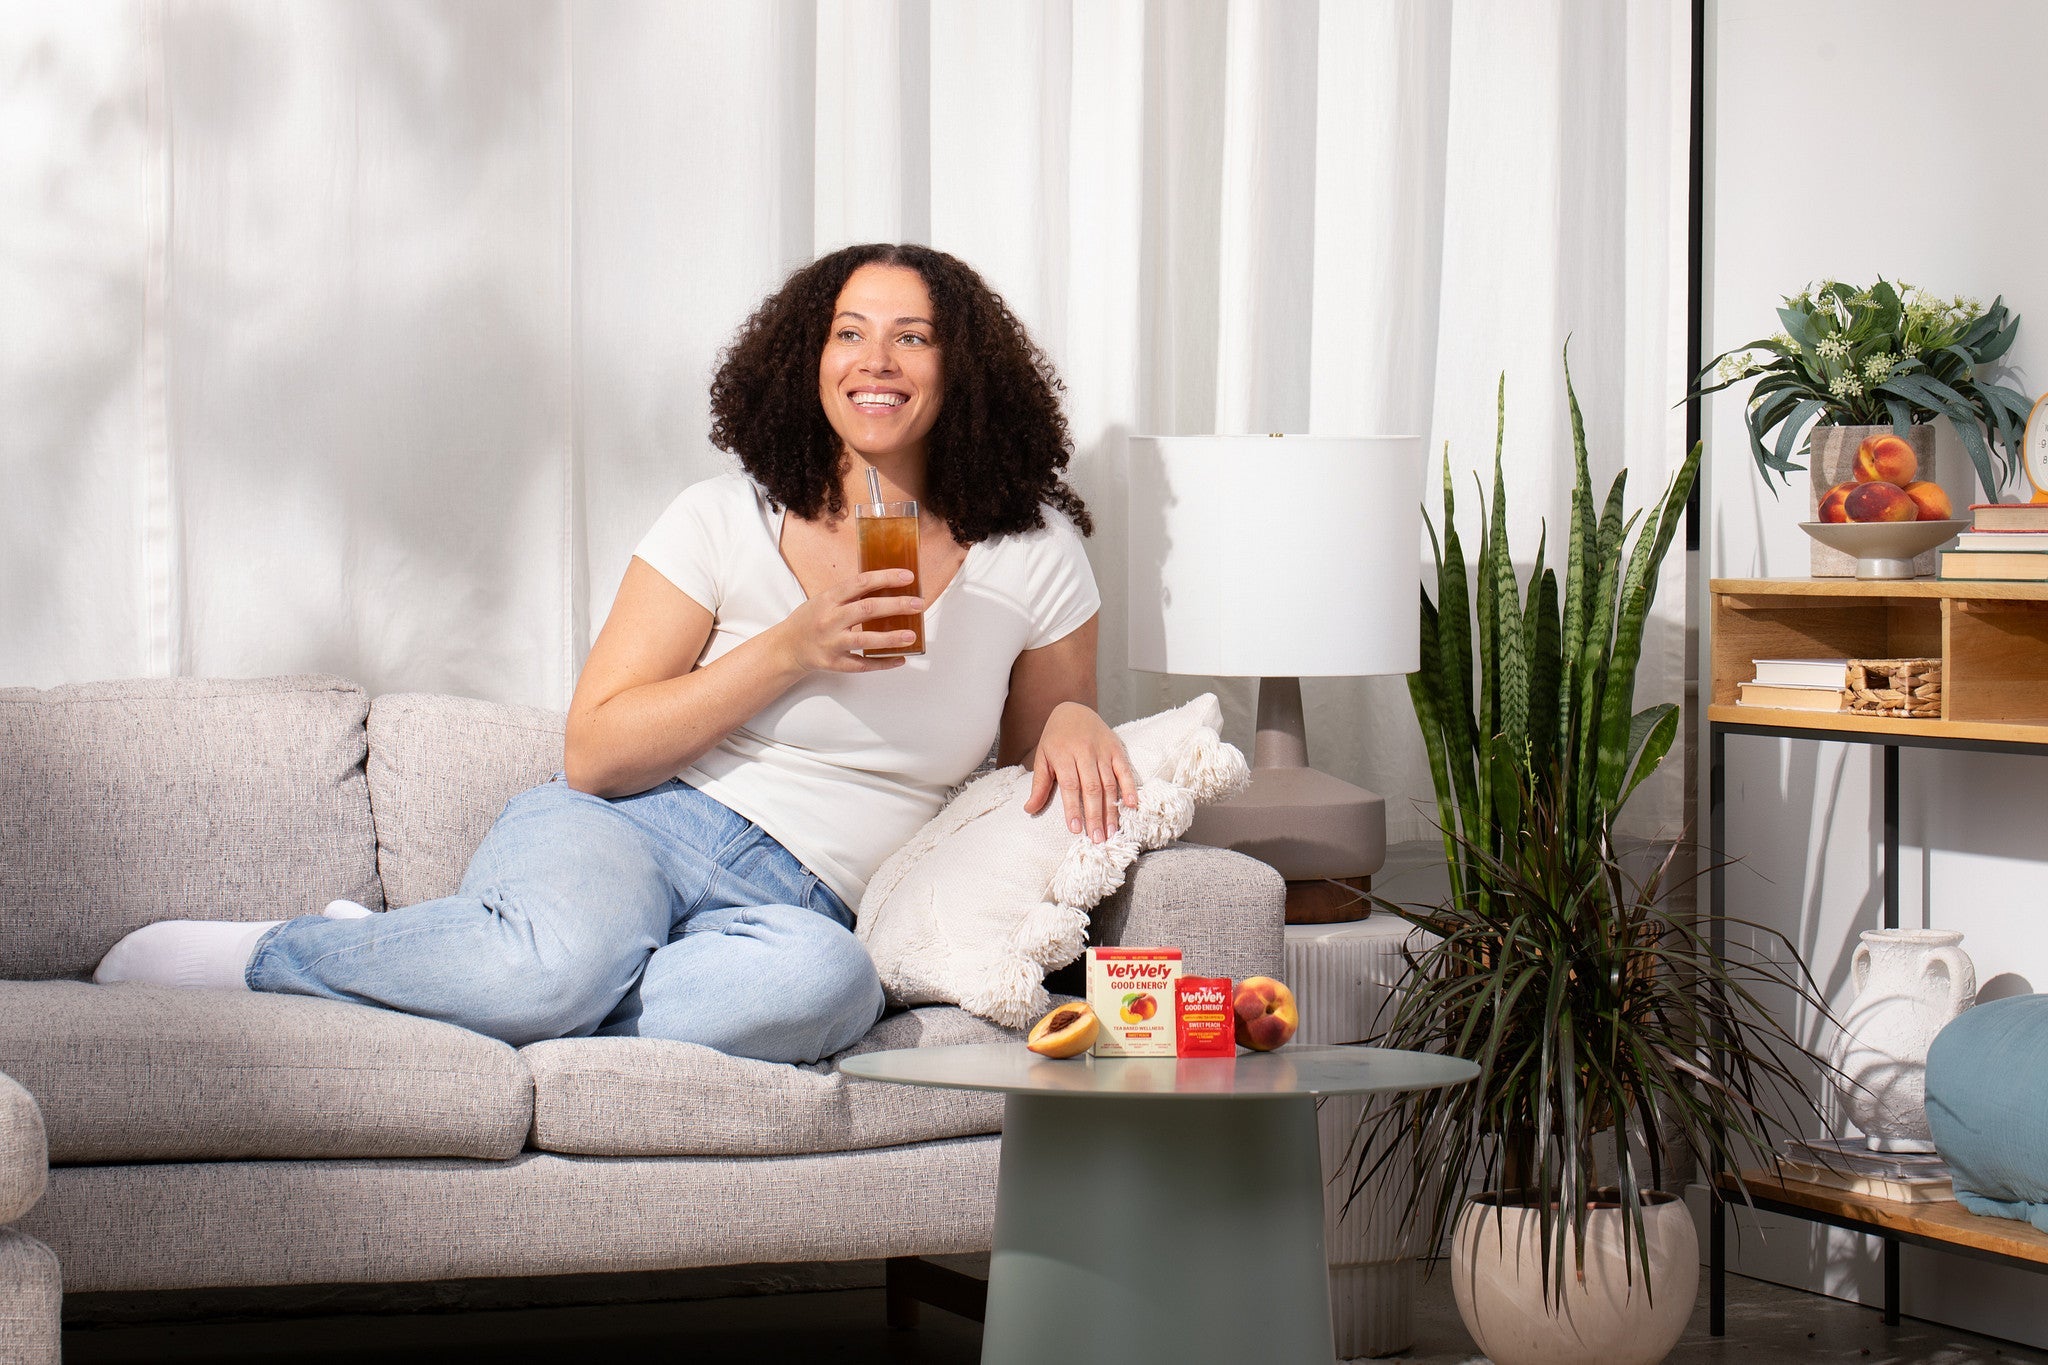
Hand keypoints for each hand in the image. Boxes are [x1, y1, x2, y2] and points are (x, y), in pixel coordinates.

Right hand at [772, 568, 923, 673]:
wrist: (787, 647)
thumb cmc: (811, 619)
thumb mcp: (825, 600)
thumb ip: (850, 595)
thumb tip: (887, 586)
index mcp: (828, 599)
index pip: (860, 583)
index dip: (886, 578)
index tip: (907, 577)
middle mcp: (829, 620)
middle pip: (867, 610)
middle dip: (896, 606)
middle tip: (918, 604)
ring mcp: (831, 643)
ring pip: (865, 640)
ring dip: (891, 638)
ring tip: (912, 635)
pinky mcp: (834, 663)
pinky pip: (862, 665)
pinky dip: (882, 663)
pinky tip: (900, 659)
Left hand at [1023, 702, 1138, 842]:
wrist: (1074, 710)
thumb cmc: (1056, 739)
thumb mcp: (1042, 758)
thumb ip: (1039, 785)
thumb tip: (1029, 810)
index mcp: (1063, 755)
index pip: (1069, 785)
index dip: (1073, 808)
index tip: (1075, 829)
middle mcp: (1084, 752)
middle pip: (1091, 788)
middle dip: (1094, 815)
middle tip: (1097, 839)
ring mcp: (1102, 751)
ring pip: (1109, 783)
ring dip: (1111, 809)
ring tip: (1111, 831)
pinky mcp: (1116, 749)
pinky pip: (1124, 770)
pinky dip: (1129, 787)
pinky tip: (1131, 805)